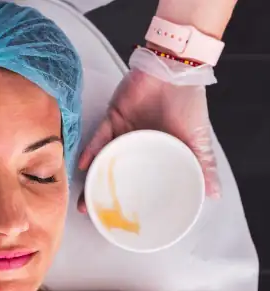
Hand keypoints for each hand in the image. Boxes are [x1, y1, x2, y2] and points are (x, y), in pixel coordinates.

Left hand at [78, 47, 219, 212]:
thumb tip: (213, 195)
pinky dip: (90, 151)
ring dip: (90, 178)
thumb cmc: (188, 104)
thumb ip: (202, 165)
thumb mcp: (197, 140)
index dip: (124, 197)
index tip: (114, 217)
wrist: (175, 69)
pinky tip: (82, 165)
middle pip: (111, 173)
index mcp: (150, 153)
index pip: (133, 179)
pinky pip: (97, 137)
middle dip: (99, 193)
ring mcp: (119, 133)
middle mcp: (131, 146)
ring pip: (100, 159)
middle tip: (90, 212)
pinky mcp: (111, 118)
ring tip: (82, 197)